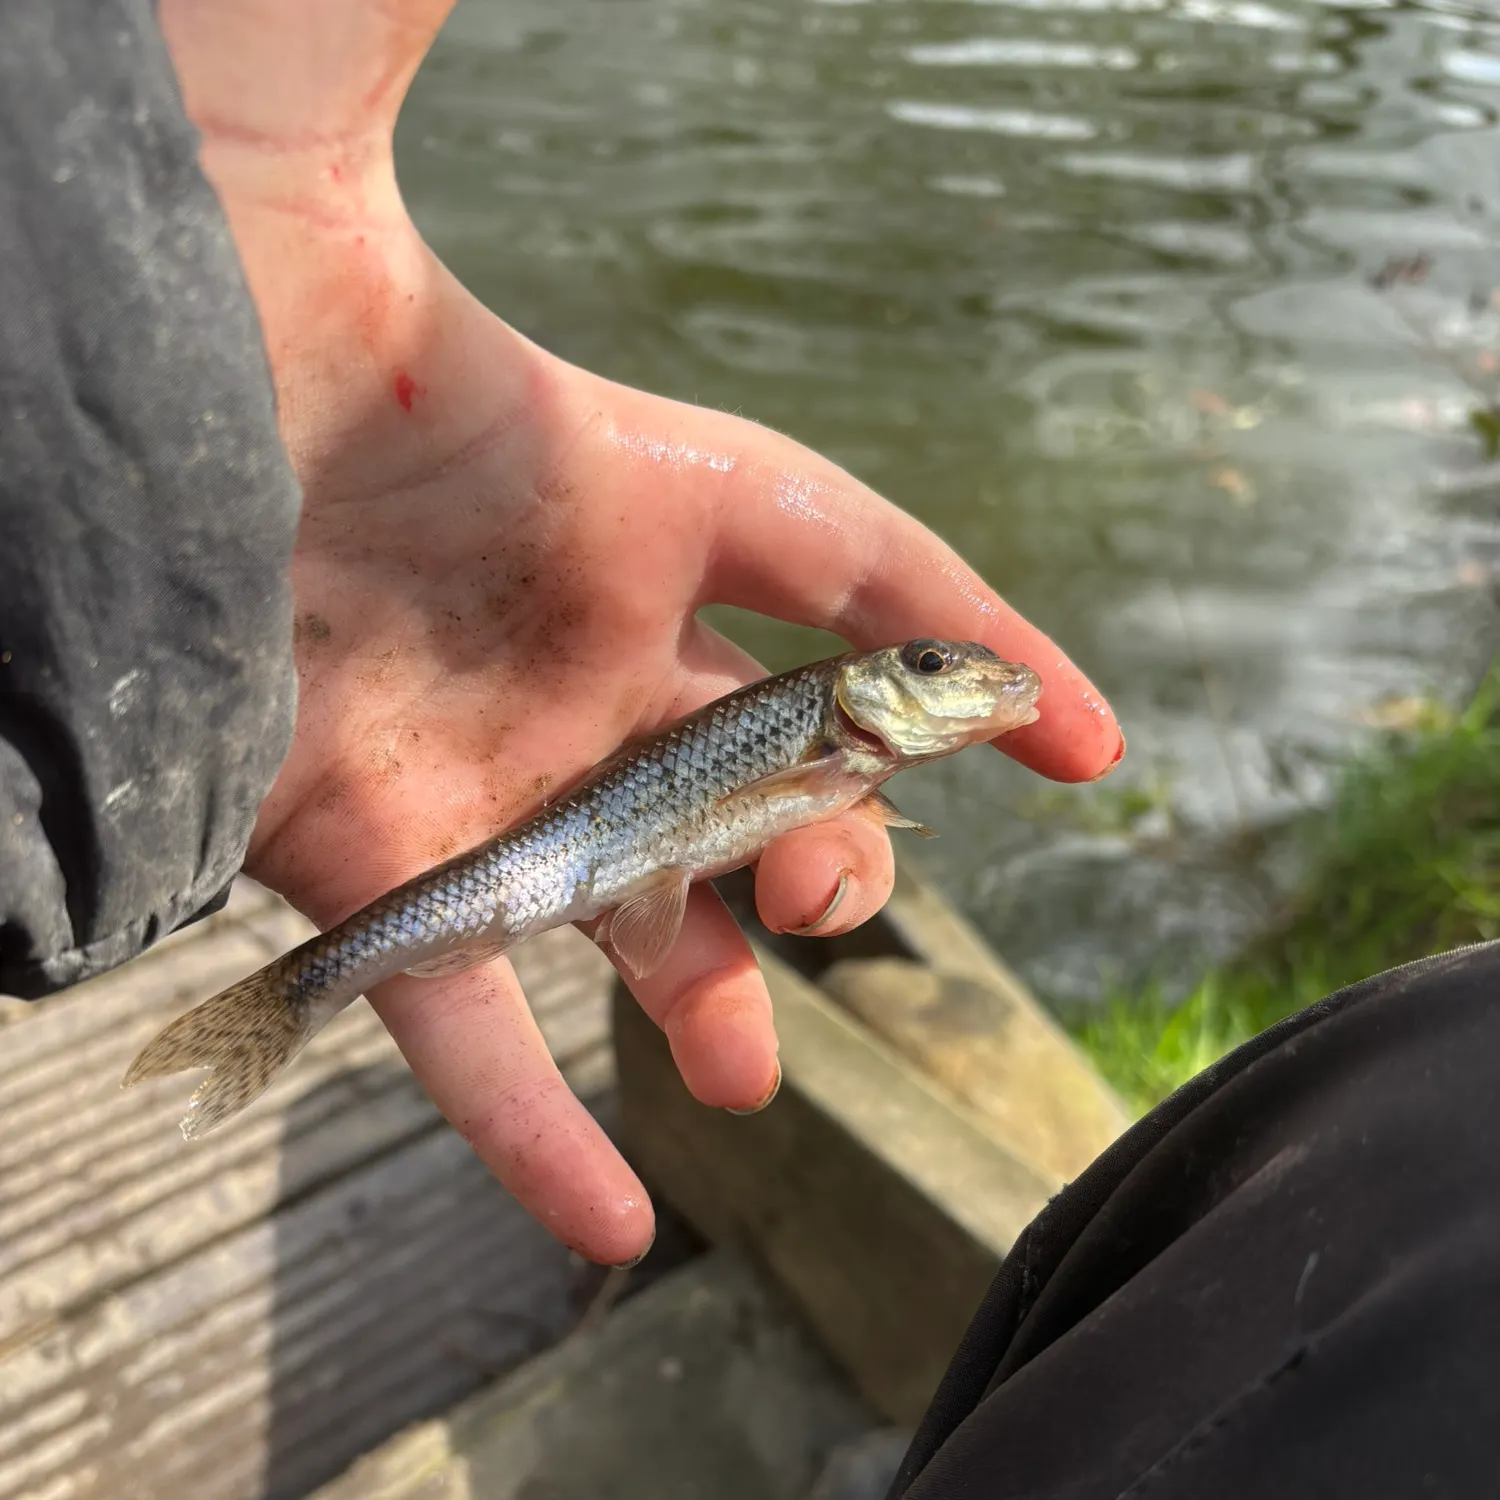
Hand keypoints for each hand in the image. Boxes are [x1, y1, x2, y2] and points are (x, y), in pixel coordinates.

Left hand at [160, 0, 1122, 1265]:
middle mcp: (570, 644)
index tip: (1085, 743)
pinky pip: (469, 1019)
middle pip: (753, 775)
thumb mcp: (334, 118)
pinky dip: (537, 1125)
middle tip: (836, 900)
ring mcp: (476, 764)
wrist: (62, 406)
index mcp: (626, 489)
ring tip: (754, 1071)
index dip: (979, 655)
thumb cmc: (211, 260)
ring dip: (708, 1001)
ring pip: (630, 911)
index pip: (850, 572)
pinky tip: (621, 1223)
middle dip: (829, 853)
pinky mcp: (363, 863)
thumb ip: (412, 35)